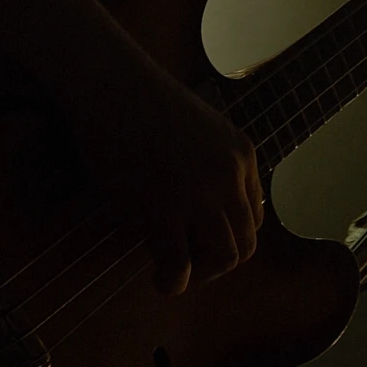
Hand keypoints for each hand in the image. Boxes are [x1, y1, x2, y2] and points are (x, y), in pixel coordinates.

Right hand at [80, 48, 263, 296]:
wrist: (112, 83)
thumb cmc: (143, 102)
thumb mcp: (201, 129)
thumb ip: (212, 165)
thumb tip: (203, 213)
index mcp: (242, 153)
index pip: (255, 218)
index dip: (227, 236)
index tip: (198, 237)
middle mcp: (230, 174)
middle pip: (245, 244)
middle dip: (217, 262)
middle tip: (188, 260)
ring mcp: (199, 192)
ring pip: (224, 259)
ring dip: (200, 274)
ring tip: (174, 269)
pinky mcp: (163, 208)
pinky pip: (180, 267)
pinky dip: (172, 283)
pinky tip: (158, 278)